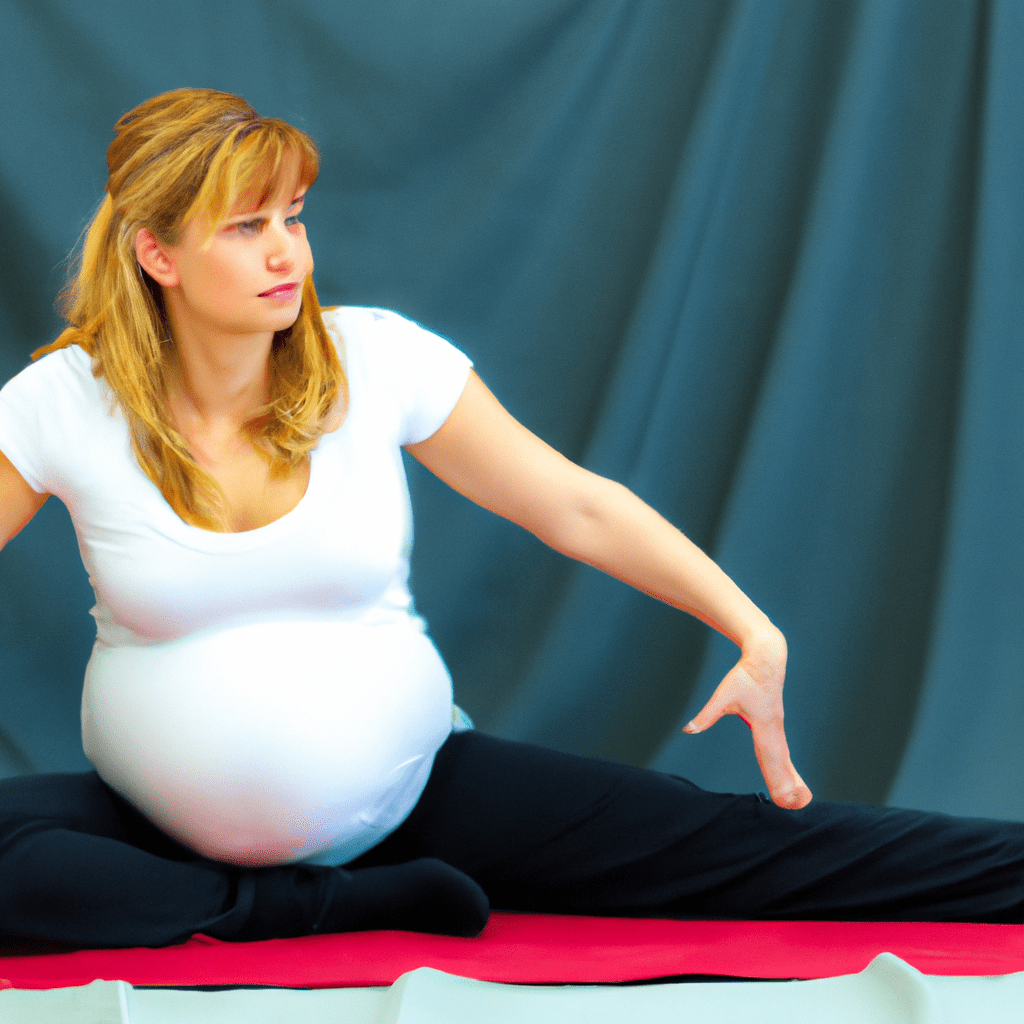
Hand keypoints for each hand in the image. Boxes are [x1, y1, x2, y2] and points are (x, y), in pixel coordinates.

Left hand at [683, 627, 811, 808]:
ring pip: (785, 759)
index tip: (783, 797)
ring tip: (800, 800)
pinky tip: (790, 778)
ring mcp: (778, 728)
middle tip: (794, 808)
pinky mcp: (776, 726)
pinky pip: (783, 751)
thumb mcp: (723, 694)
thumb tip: (689, 729)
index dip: (777, 779)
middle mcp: (774, 729)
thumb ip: (707, 714)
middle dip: (787, 786)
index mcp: (764, 725)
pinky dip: (788, 767)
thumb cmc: (745, 676)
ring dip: (791, 779)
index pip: (770, 758)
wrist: (766, 658)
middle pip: (782, 764)